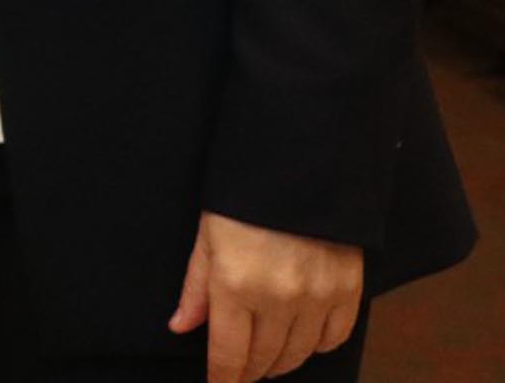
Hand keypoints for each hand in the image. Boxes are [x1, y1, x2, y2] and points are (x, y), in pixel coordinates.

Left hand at [169, 211, 363, 381]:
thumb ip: (196, 288)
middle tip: (240, 370)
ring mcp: (317, 297)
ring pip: (299, 354)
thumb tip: (180, 327)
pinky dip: (316, 346)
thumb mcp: (207, 238)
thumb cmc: (243, 200)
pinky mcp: (347, 290)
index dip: (224, 379)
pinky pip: (334, 338)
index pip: (228, 353)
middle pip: (264, 359)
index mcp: (236, 285)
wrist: (300, 167)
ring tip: (267, 360)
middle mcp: (278, 299)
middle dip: (249, 370)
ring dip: (281, 363)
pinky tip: (302, 341)